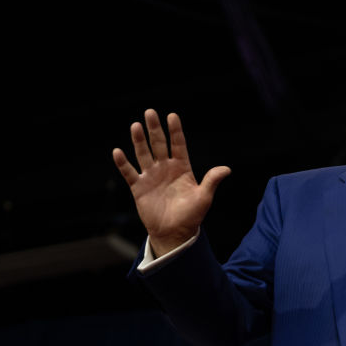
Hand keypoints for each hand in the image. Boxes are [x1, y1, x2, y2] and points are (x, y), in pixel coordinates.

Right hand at [112, 109, 230, 255]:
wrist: (174, 233)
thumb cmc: (191, 216)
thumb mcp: (204, 197)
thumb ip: (212, 181)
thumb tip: (227, 169)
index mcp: (182, 168)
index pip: (178, 144)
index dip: (175, 131)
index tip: (172, 116)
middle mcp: (165, 168)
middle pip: (158, 144)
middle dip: (154, 129)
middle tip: (150, 112)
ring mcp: (151, 177)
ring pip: (143, 154)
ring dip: (139, 141)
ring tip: (135, 126)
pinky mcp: (139, 188)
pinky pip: (129, 173)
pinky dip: (123, 163)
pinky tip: (118, 152)